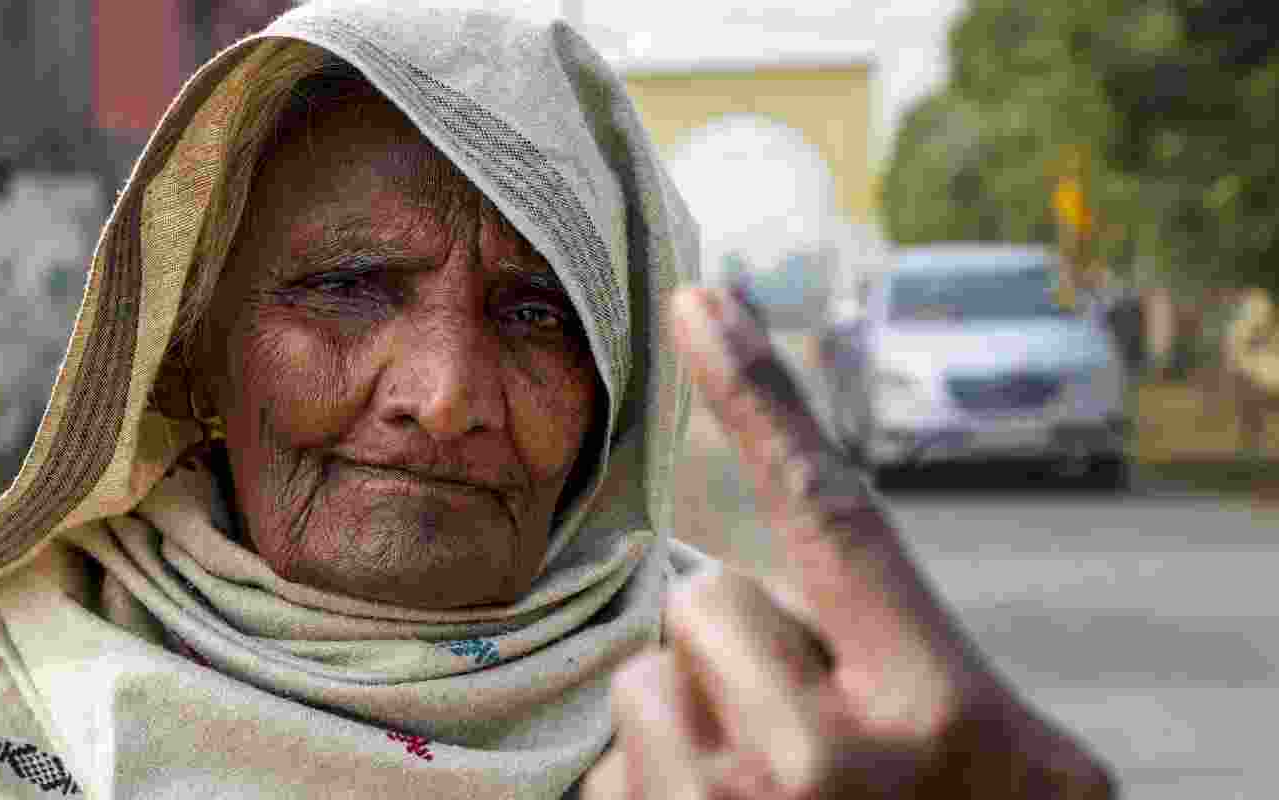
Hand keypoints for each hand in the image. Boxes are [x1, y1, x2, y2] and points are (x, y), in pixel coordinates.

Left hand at [585, 285, 1115, 798]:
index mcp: (932, 699)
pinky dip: (653, 775)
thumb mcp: (997, 744)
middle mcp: (830, 754)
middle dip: (739, 639)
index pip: (830, 508)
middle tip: (806, 724)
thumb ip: (911, 636)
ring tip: (766, 785)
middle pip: (708, 596)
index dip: (764, 392)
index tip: (700, 299)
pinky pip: (616, 756)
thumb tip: (785, 520)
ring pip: (650, 672)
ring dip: (694, 710)